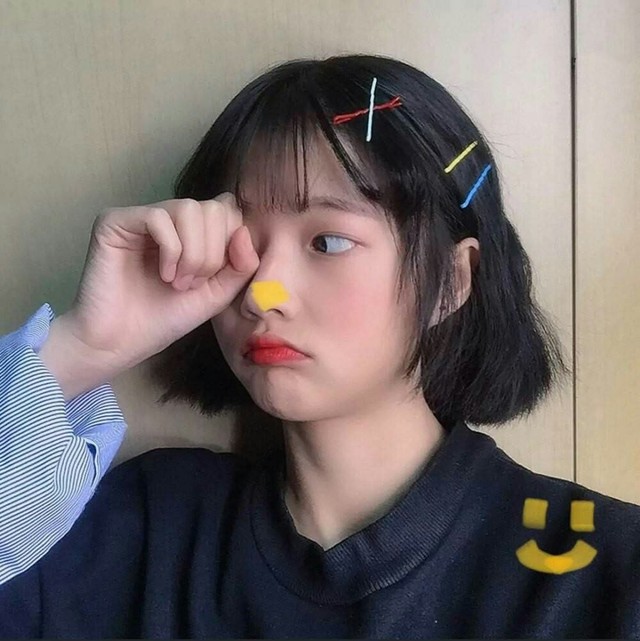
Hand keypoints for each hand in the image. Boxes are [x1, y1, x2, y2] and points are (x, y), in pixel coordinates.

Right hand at [65, 193, 258, 369]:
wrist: (120, 343)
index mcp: (191, 231)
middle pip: (212, 208)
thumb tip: (244, 231)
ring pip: (188, 209)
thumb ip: (240, 266)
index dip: (230, 245)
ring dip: (193, 253)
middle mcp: (167, 218)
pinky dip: (170, 250)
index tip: (213, 280)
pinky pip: (158, 217)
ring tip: (178, 283)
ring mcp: (140, 217)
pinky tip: (163, 275)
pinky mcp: (114, 221)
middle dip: (212, 253)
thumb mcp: (217, 294)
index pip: (227, 211)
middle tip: (192, 285)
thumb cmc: (165, 319)